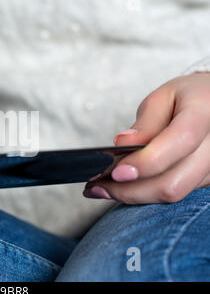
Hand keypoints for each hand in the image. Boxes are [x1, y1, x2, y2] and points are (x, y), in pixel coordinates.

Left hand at [84, 73, 209, 203]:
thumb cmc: (187, 98)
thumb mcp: (163, 98)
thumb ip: (146, 124)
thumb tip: (123, 145)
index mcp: (206, 112)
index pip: (179, 142)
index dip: (145, 162)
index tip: (114, 172)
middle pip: (173, 182)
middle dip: (129, 190)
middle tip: (95, 186)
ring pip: (173, 194)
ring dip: (133, 196)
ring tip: (102, 188)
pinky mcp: (209, 181)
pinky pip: (176, 194)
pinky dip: (146, 194)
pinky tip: (124, 188)